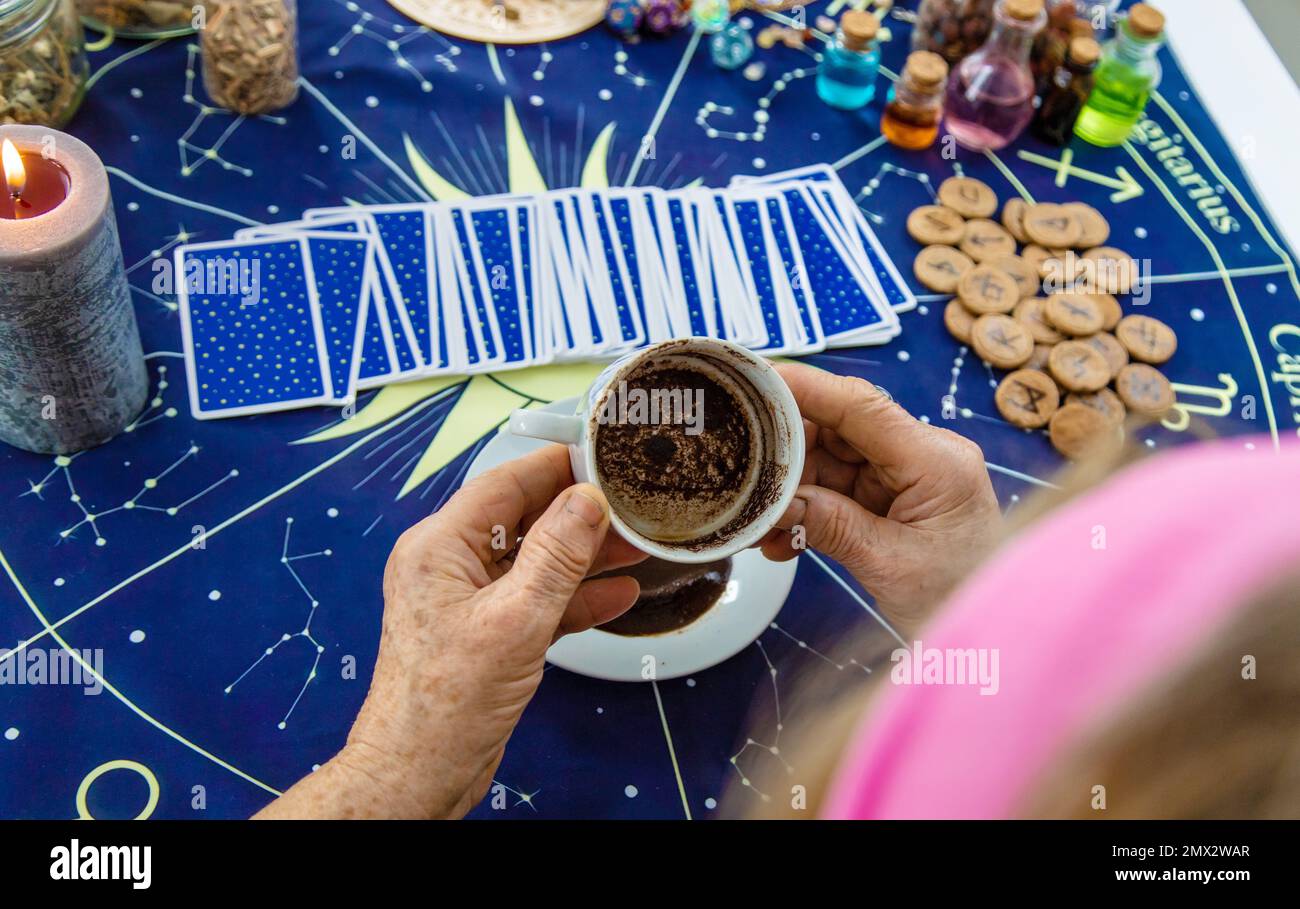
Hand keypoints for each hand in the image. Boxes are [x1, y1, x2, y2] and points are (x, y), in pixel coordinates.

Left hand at [256, 445, 644, 818]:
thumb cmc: (444, 704)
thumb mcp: (516, 619)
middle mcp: (449, 566)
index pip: (505, 484)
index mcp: (440, 546)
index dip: (555, 465)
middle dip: (578, 513)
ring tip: (635, 545)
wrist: (419, 771)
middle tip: (630, 503)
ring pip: (534, 561)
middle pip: (523, 520)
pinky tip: (616, 593)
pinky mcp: (485, 632)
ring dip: (584, 556)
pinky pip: (534, 600)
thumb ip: (556, 556)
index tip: (600, 454)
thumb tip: (586, 501)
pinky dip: (573, 597)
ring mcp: (467, 600)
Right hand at [758, 362, 1000, 632]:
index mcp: (936, 460)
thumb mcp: (890, 566)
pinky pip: (836, 491)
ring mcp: (906, 478)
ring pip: (828, 462)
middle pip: (838, 429)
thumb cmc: (962, 599)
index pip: (861, 406)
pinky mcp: (893, 500)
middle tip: (739, 473)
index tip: (756, 380)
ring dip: (789, 491)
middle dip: (785, 451)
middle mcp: (922, 457)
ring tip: (757, 524)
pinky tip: (780, 540)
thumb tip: (774, 501)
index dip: (805, 387)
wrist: (996, 638)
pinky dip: (805, 512)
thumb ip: (830, 525)